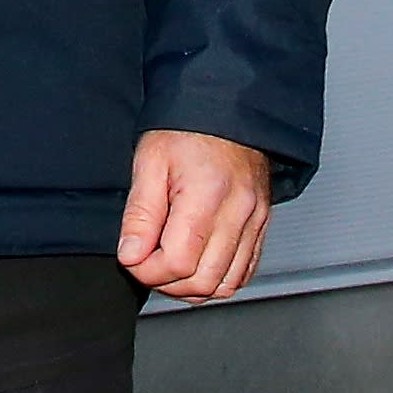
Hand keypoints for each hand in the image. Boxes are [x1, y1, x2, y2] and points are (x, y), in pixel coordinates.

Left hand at [117, 130, 272, 300]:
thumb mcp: (150, 161)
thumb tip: (131, 255)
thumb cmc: (187, 127)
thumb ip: (140, 214)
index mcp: (207, 195)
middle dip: (167, 283)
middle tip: (147, 263)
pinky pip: (244, 272)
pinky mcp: (261, 224)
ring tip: (170, 265)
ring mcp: (255, 220)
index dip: (147, 270)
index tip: (132, 257)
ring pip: (226, 284)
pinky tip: (197, 264)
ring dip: (192, 286)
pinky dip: (218, 279)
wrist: (225, 106)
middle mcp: (238, 212)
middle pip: (203, 282)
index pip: (178, 263)